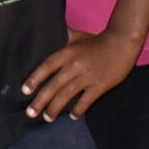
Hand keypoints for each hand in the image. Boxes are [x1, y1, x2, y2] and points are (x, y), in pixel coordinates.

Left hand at [22, 29, 141, 120]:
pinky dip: (79, 109)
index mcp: (68, 52)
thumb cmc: (97, 40)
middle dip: (41, 100)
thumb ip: (61, 37)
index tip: (25, 90)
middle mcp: (75, 65)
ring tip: (47, 118)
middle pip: (54, 85)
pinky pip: (86, 100)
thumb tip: (46, 30)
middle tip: (30, 113)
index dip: (35, 79)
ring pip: (67, 95)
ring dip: (55, 108)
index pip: (47, 67)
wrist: (122, 42)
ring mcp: (88, 76)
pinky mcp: (101, 85)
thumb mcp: (76, 36)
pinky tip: (73, 116)